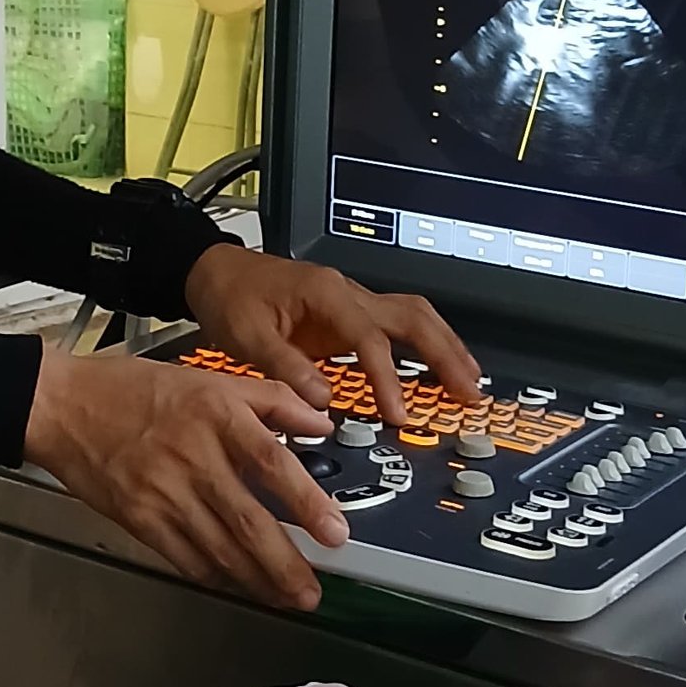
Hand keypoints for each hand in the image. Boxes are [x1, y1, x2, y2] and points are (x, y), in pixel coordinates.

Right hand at [25, 340, 347, 610]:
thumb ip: (271, 398)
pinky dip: (215, 575)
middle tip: (312, 591)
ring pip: (219, 549)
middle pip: (248, 522)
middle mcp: (191, 456)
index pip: (271, 463)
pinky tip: (237, 582)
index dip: (307, 502)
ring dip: (256, 580)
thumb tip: (320, 424)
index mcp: (214, 414)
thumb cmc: (133, 390)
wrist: (63, 406)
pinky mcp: (138, 519)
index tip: (335, 533)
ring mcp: (162, 493)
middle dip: (285, 565)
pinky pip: (184, 557)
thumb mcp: (207, 376)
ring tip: (285, 596)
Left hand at [184, 242, 481, 423]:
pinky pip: (398, 328)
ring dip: (444, 347)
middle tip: (468, 391)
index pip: (369, 338)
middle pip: (412, 317)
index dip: (387, 378)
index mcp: (325, 293)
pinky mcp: (350, 315)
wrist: (216, 272)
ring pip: (413, 317)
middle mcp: (348, 293)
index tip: (398, 414)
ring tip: (469, 382)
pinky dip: (425, 346)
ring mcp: (353, 302)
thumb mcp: (247, 335)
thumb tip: (323, 402)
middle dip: (444, 353)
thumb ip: (285, 367)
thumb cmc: (230, 298)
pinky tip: (440, 369)